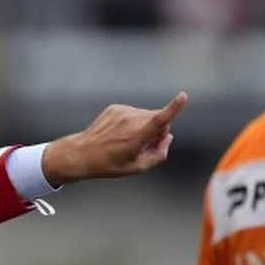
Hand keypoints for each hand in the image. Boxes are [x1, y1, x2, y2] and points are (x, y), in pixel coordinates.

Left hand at [41, 91, 188, 185]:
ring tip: (126, 140)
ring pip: (146, 115)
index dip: (173, 108)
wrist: (82, 154)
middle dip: (156, 131)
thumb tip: (168, 138)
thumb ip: (159, 154)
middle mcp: (130, 121)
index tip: (183, 97)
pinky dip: (131, 122)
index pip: (158, 120)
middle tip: (141, 146)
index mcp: (137, 137)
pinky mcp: (116, 107)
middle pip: (158, 119)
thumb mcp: (137, 167)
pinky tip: (119, 133)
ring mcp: (122, 112)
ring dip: (143, 126)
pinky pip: (134, 112)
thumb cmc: (109, 163)